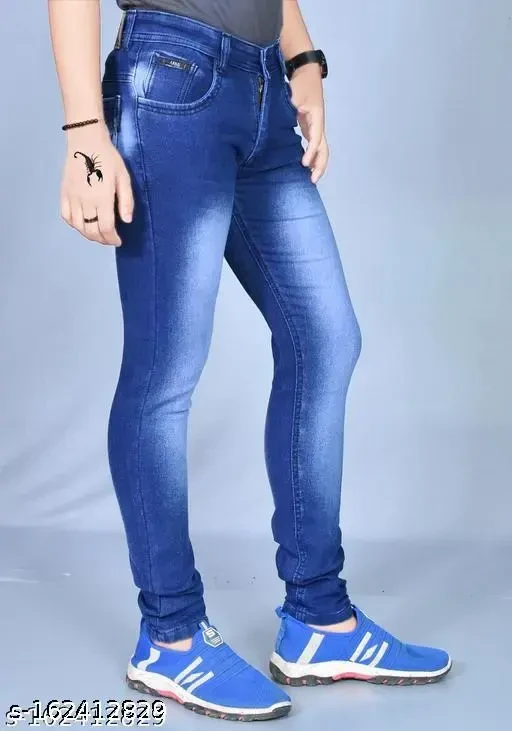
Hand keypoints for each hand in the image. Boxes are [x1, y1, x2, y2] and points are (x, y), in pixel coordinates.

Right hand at [60, 122, 133, 245]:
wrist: (86, 141)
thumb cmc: (108, 158)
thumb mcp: (124, 178)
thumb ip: (126, 201)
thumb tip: (126, 221)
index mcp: (102, 198)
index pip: (106, 228)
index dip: (112, 239)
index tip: (118, 241)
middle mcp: (85, 201)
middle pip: (91, 231)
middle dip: (102, 239)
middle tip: (109, 239)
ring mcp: (72, 198)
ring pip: (78, 226)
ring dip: (88, 234)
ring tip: (97, 233)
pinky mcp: (64, 193)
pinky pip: (66, 216)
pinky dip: (74, 224)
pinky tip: (82, 224)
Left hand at [289, 64, 328, 183]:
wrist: (305, 70)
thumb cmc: (300, 82)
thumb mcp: (294, 97)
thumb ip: (290, 112)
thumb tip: (284, 128)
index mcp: (316, 117)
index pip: (316, 139)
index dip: (311, 152)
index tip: (304, 164)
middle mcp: (318, 124)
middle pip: (324, 149)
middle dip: (320, 165)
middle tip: (312, 180)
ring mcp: (315, 126)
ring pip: (321, 149)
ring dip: (318, 163)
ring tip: (311, 177)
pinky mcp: (310, 126)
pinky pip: (315, 145)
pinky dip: (313, 156)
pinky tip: (307, 165)